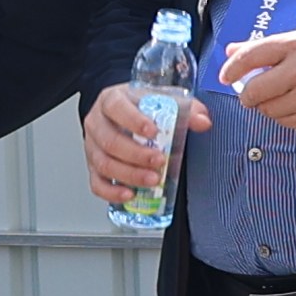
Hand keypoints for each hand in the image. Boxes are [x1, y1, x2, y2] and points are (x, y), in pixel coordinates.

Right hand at [80, 81, 209, 201]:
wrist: (123, 112)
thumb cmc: (141, 106)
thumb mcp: (163, 100)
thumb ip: (186, 108)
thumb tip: (203, 121)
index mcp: (111, 100)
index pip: (116, 107)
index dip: (133, 120)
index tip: (153, 131)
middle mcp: (97, 123)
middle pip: (110, 141)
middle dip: (136, 155)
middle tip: (159, 161)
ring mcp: (92, 146)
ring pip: (103, 163)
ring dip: (129, 175)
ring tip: (152, 180)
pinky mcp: (93, 166)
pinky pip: (96, 183)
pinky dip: (111, 192)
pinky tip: (130, 195)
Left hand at [221, 29, 295, 135]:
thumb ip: (263, 46)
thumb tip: (230, 52)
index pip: (252, 56)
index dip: (232, 68)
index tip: (225, 75)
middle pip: (255, 90)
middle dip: (246, 94)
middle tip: (250, 91)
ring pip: (267, 110)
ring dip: (266, 104)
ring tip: (280, 94)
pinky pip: (283, 122)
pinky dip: (283, 114)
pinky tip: (294, 103)